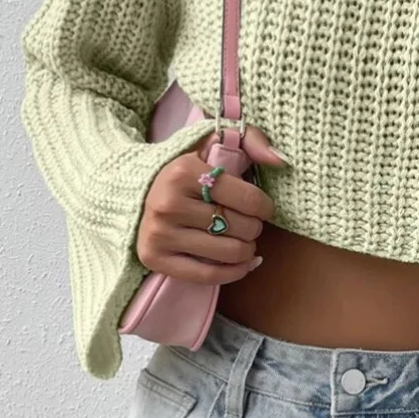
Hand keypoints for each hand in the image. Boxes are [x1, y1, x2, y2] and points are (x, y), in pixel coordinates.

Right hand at [135, 123, 286, 282]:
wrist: (139, 192)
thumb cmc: (189, 171)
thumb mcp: (215, 143)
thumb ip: (251, 141)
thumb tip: (279, 160)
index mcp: (184, 172)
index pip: (248, 199)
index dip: (265, 206)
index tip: (262, 207)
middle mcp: (169, 203)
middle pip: (240, 227)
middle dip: (254, 227)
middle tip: (248, 222)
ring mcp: (160, 233)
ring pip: (229, 253)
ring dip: (246, 250)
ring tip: (242, 239)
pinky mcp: (154, 258)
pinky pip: (207, 276)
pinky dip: (233, 272)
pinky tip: (241, 263)